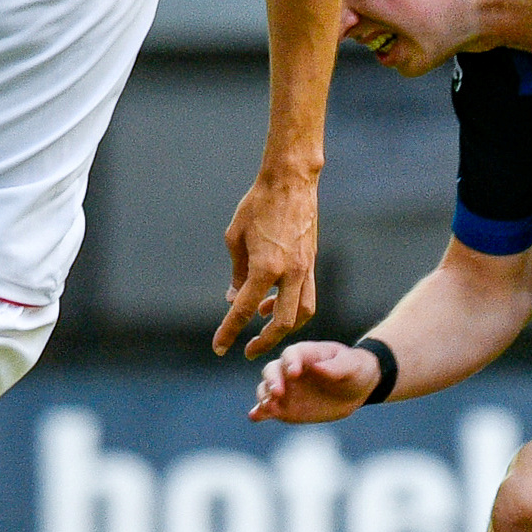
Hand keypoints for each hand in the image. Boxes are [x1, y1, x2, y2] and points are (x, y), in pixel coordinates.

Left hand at [213, 169, 319, 358]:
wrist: (291, 182)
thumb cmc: (258, 205)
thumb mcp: (235, 238)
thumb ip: (236, 273)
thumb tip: (233, 298)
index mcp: (265, 267)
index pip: (243, 309)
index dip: (229, 331)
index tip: (219, 347)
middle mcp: (290, 273)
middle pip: (283, 323)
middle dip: (265, 341)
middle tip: (249, 349)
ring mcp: (306, 269)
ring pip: (303, 314)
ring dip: (284, 327)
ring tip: (264, 325)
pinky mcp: (312, 263)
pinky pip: (307, 296)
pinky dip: (292, 307)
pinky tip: (274, 302)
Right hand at [250, 340, 378, 423]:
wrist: (356, 389)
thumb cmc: (354, 369)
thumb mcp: (352, 365)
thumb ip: (336, 366)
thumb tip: (318, 368)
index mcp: (306, 353)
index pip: (292, 353)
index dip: (290, 362)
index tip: (294, 373)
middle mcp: (290, 369)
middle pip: (272, 370)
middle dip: (272, 381)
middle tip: (278, 392)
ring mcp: (286, 389)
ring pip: (266, 390)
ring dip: (264, 397)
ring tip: (268, 407)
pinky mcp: (285, 407)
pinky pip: (269, 409)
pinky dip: (260, 412)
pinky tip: (254, 417)